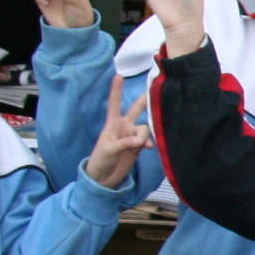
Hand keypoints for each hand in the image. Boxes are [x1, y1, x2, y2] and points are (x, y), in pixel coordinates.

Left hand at [81, 72, 151, 186]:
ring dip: (144, 135)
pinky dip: (148, 142)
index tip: (119, 75)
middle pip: (136, 109)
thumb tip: (141, 140)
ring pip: (145, 127)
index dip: (116, 90)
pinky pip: (148, 139)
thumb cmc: (100, 161)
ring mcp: (132, 136)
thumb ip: (124, 143)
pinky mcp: (138, 146)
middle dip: (144, 100)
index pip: (115, 103)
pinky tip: (146, 148)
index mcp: (112, 124)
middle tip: (155, 88)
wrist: (104, 178)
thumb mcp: (108, 150)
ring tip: (139, 146)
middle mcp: (124, 126)